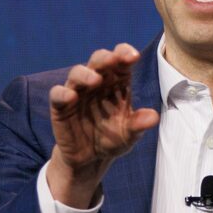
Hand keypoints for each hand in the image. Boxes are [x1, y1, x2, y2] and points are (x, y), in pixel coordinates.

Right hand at [46, 43, 159, 207]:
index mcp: (117, 82)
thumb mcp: (129, 135)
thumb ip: (139, 125)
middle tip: (114, 59)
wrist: (90, 160)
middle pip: (99, 60)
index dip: (125, 53)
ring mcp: (77, 92)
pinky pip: (58, 94)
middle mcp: (97, 82)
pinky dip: (63, 93)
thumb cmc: (112, 139)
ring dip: (86, 74)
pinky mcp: (61, 106)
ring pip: (77, 72)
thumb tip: (154, 117)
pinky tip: (71, 97)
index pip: (121, 60)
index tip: (134, 56)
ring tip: (96, 80)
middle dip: (106, 57)